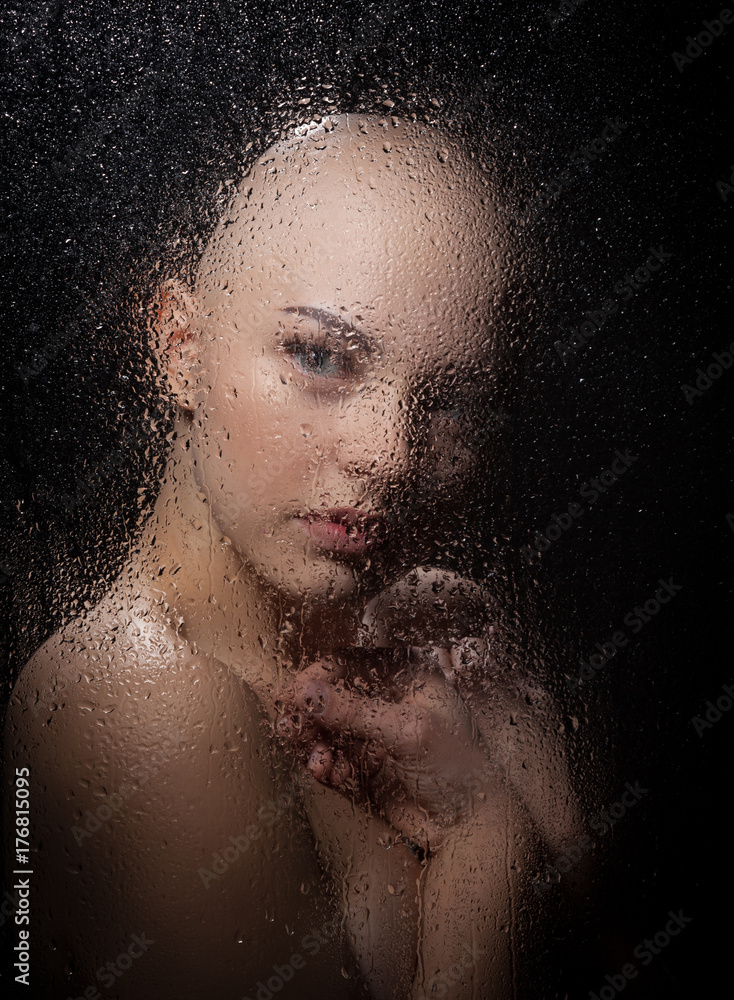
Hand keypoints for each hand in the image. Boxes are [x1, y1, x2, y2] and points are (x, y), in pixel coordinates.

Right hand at [278, 649, 500, 850]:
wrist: (470, 829)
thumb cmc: (460, 770)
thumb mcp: (409, 734)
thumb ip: (357, 713)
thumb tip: (308, 693)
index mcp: (404, 677)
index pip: (348, 663)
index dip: (317, 676)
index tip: (295, 696)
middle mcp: (384, 701)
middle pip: (328, 695)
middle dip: (308, 714)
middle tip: (291, 731)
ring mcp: (372, 734)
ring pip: (323, 728)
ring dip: (313, 743)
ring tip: (317, 762)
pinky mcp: (362, 766)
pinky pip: (329, 757)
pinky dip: (324, 765)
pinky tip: (329, 774)